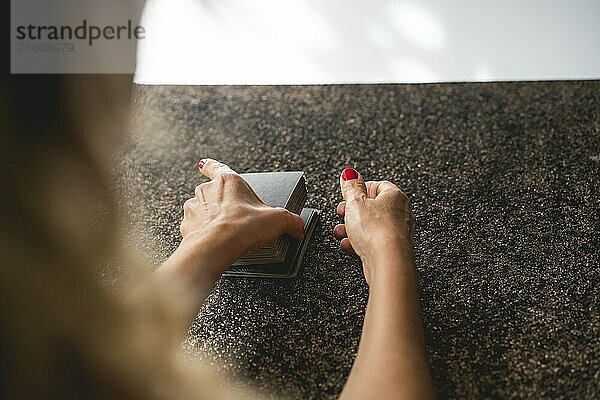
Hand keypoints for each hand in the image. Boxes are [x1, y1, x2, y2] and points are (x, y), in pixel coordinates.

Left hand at [178, 158, 303, 275]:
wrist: (216, 247)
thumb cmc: (243, 226)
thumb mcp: (278, 220)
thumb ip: (291, 221)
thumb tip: (299, 227)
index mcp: (228, 181)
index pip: (216, 167)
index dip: (211, 166)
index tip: (204, 165)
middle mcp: (206, 191)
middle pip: (211, 192)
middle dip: (219, 203)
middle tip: (234, 218)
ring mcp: (194, 208)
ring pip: (200, 210)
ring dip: (208, 219)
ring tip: (224, 233)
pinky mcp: (186, 226)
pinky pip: (193, 229)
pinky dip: (201, 235)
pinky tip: (213, 244)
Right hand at [333, 168, 414, 283]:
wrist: (387, 260)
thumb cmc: (376, 230)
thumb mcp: (355, 203)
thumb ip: (351, 187)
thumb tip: (349, 174)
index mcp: (395, 195)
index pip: (377, 185)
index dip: (360, 189)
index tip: (348, 194)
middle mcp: (401, 212)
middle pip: (373, 207)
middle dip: (353, 212)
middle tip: (343, 213)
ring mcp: (398, 232)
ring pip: (372, 226)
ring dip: (353, 228)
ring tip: (341, 232)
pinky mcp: (393, 249)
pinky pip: (374, 241)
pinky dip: (361, 242)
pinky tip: (350, 245)